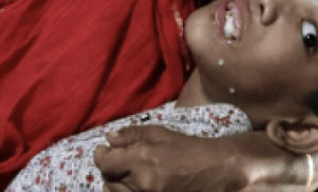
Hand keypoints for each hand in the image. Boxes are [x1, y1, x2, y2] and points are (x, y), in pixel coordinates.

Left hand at [93, 125, 248, 191]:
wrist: (216, 170)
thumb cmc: (188, 149)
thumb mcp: (160, 133)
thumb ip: (131, 135)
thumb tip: (109, 139)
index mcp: (141, 159)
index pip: (104, 162)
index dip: (101, 155)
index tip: (105, 151)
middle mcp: (141, 183)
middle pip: (108, 180)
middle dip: (110, 169)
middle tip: (118, 161)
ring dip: (117, 183)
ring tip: (127, 174)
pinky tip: (136, 184)